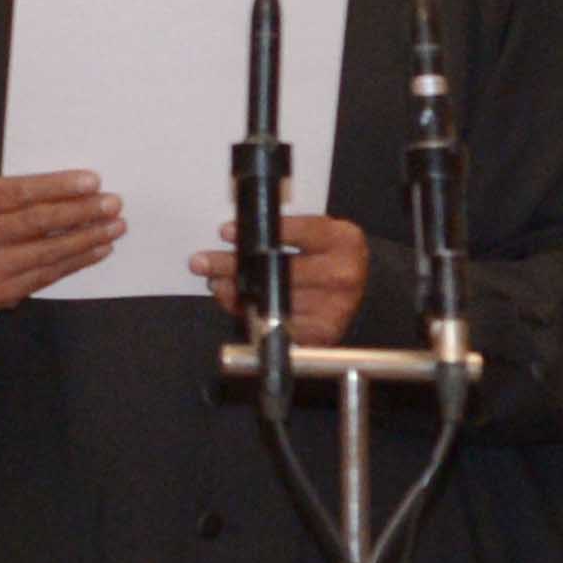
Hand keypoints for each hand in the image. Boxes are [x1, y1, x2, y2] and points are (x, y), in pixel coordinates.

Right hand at [0, 172, 123, 313]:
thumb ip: (11, 195)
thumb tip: (71, 192)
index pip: (19, 192)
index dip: (58, 187)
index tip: (92, 182)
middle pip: (37, 222)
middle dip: (81, 211)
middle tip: (112, 204)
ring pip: (47, 251)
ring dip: (87, 238)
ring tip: (114, 227)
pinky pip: (47, 275)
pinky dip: (77, 261)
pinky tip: (97, 249)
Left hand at [198, 215, 371, 342]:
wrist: (359, 290)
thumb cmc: (326, 257)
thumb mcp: (314, 233)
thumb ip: (281, 229)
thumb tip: (232, 236)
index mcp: (343, 241)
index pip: (298, 231)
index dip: (260, 232)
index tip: (226, 232)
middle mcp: (343, 274)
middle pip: (278, 270)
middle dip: (233, 265)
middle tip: (202, 262)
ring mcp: (335, 307)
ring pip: (272, 300)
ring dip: (236, 291)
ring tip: (215, 282)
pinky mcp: (323, 333)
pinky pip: (276, 325)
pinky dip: (250, 314)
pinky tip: (236, 303)